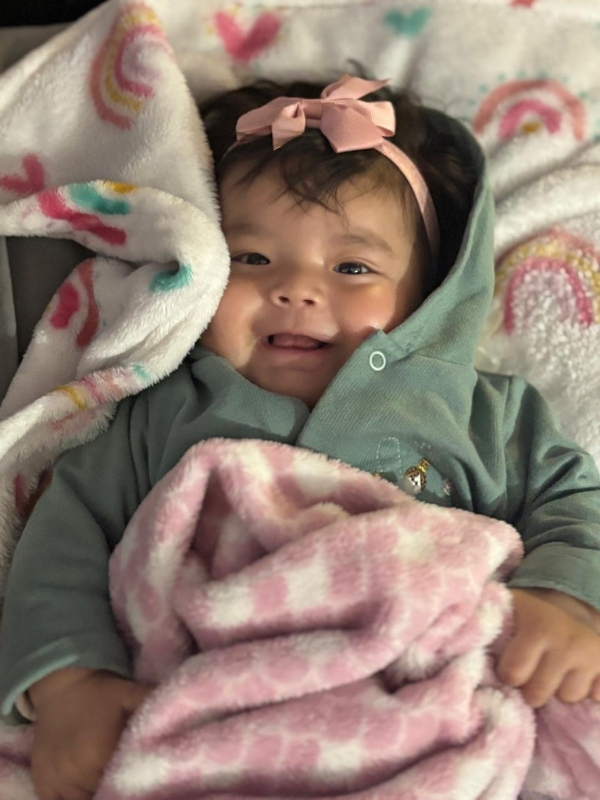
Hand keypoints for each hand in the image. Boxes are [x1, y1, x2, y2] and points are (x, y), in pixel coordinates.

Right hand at [29, 667, 150, 799]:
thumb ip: (155, 705)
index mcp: (99, 754)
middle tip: (131, 783)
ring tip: (111, 783)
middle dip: (119, 792)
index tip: (147, 781)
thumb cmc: (102, 692)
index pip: (123, 786)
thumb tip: (187, 714)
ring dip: (97, 795)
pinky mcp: (43, 785)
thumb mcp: (132, 693)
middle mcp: (75, 774)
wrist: (61, 685)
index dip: (137, 786)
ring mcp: (56, 783)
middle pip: (104, 797)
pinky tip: (89, 788)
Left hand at [497, 588, 599, 707]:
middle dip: (530, 688)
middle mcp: (567, 643)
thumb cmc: (531, 609)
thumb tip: (464, 648)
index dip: (508, 674)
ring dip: (558, 689)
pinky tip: (576, 673)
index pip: (514, 674)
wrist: (573, 595)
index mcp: (538, 629)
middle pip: (539, 694)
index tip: (508, 667)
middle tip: (531, 673)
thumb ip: (490, 626)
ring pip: (568, 697)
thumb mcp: (509, 608)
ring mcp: (592, 656)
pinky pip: (595, 696)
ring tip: (553, 670)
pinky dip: (586, 689)